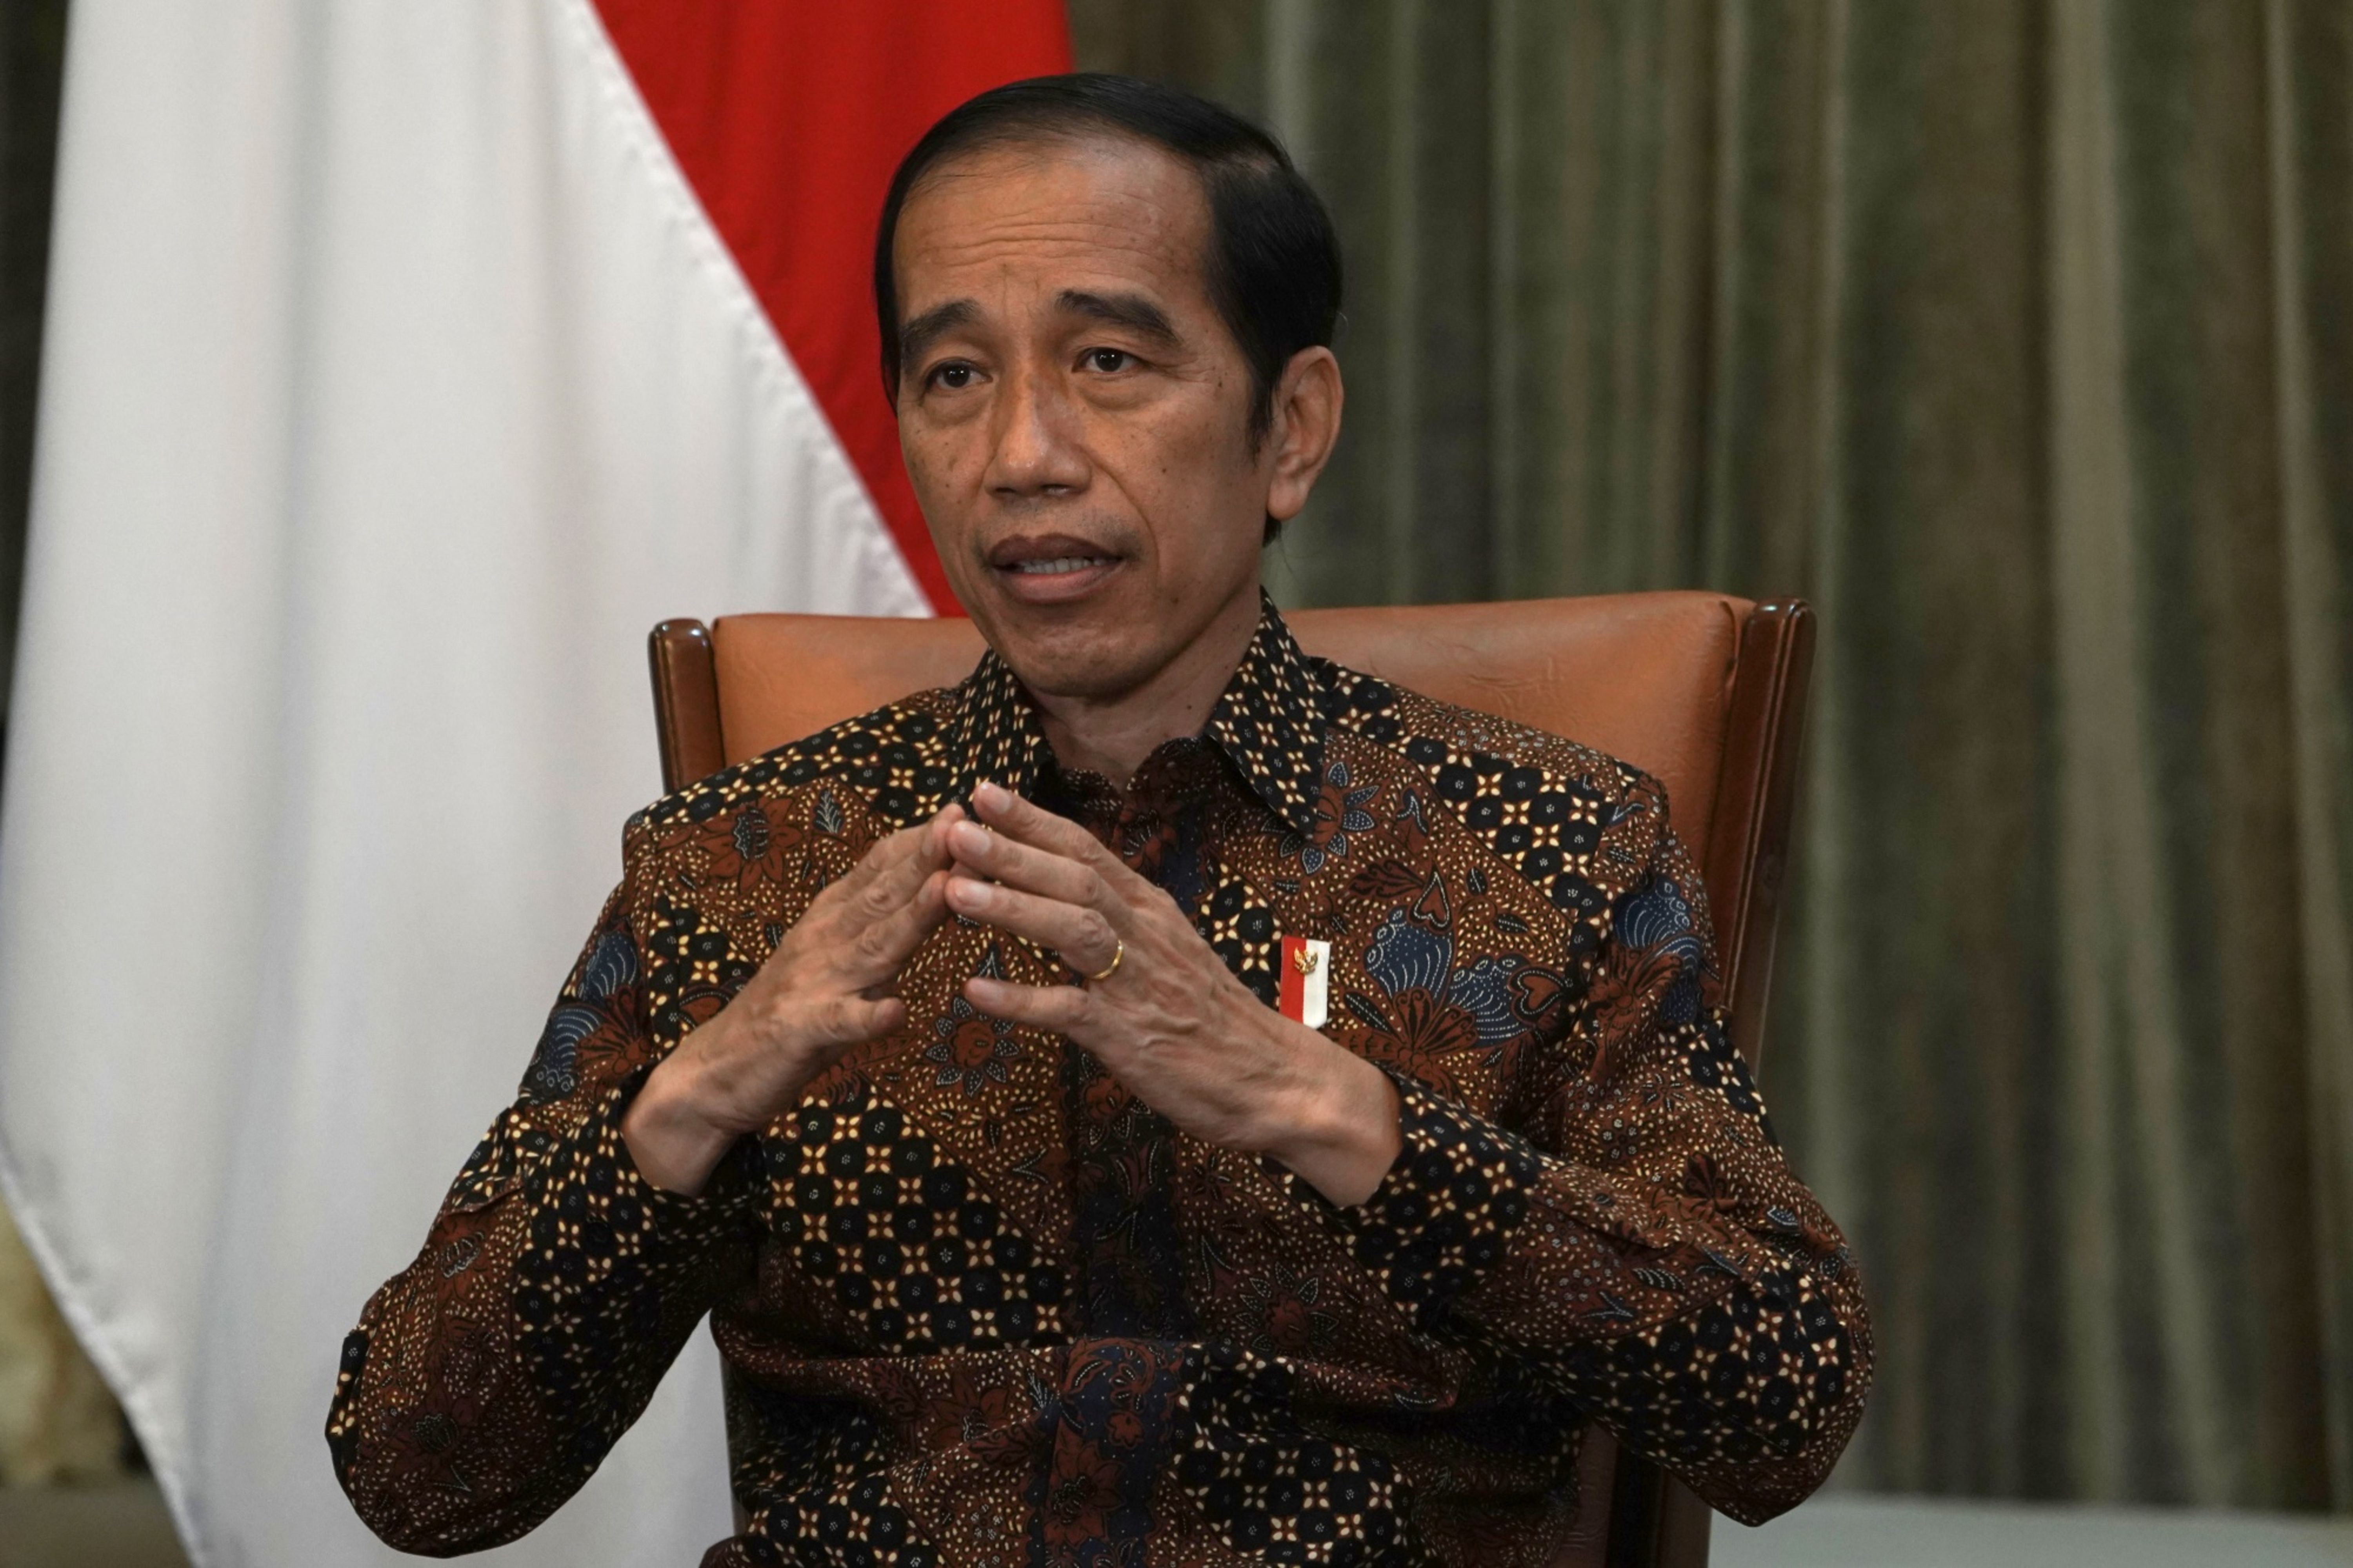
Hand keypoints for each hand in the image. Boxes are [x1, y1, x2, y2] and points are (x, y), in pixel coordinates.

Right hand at [622, 807, 961, 1193]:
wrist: (717, 1069)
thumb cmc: (789, 1009)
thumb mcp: (834, 953)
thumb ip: (873, 920)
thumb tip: (925, 879)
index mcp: (832, 919)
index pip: (880, 870)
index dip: (921, 841)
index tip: (965, 811)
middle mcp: (824, 940)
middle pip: (884, 896)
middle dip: (926, 859)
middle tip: (964, 823)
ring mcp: (812, 983)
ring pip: (872, 946)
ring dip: (911, 917)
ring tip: (946, 889)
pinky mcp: (800, 1030)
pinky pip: (839, 1022)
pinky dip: (866, 1017)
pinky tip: (895, 1011)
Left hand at [942, 781, 1399, 1204]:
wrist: (1271, 1077)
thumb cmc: (1211, 1015)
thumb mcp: (1168, 948)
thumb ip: (1121, 917)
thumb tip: (1068, 885)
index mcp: (1149, 909)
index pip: (1086, 850)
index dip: (1032, 819)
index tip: (983, 791)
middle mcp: (1145, 934)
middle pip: (1075, 878)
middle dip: (1012, 850)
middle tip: (954, 827)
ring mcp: (1137, 983)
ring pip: (1073, 929)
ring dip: (1012, 907)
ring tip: (954, 890)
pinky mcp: (1130, 1036)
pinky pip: (1068, 1011)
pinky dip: (1021, 998)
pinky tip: (976, 988)